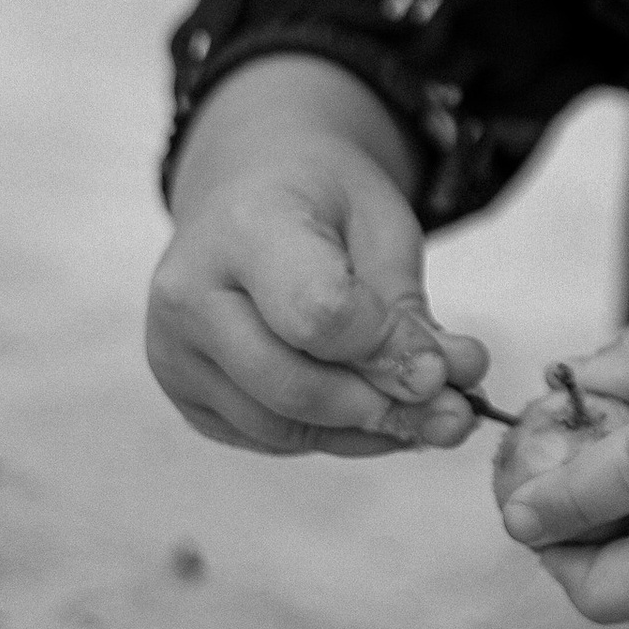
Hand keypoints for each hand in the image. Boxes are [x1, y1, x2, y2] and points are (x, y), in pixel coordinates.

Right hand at [149, 55, 490, 455]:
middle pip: (292, 385)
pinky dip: (332, 437)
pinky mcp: (183, 391)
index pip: (316, 313)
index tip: (446, 368)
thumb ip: (409, 310)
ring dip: (366, 433)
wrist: (249, 190)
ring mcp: (174, 350)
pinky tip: (375, 413)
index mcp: (242, 226)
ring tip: (428, 418)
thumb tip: (448, 386)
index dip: (387, 352)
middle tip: (454, 414)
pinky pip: (265, 438)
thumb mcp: (382, 227)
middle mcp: (189, 293)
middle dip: (382, 407)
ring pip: (279, 426)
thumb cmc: (322, 202)